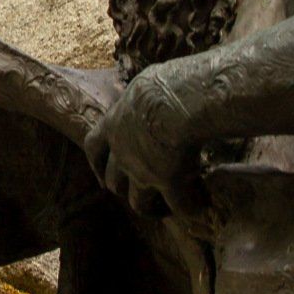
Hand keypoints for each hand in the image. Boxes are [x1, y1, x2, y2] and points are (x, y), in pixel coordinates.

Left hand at [83, 66, 204, 218]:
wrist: (181, 100)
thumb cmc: (166, 84)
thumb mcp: (145, 85)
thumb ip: (143, 97)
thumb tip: (153, 90)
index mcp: (114, 125)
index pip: (94, 148)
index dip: (97, 164)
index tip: (101, 176)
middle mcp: (123, 153)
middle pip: (114, 182)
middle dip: (124, 190)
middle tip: (138, 193)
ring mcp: (143, 172)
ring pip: (139, 203)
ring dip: (151, 208)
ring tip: (165, 209)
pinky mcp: (169, 183)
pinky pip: (178, 205)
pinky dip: (188, 208)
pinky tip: (200, 207)